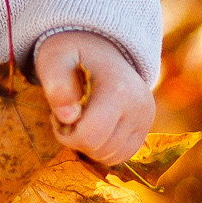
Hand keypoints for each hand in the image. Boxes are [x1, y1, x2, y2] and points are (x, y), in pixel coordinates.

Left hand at [34, 30, 154, 167]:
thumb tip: (67, 118)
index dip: (65, 134)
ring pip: (112, 157)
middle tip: (67, 115)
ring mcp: (146, 117)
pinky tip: (93, 127)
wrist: (98, 45)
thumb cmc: (71, 53)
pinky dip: (103, 148)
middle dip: (76, 139)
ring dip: (89, 145)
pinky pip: (123, 155)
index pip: (90, 136)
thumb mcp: (54, 59)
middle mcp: (139, 106)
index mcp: (118, 90)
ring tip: (80, 119)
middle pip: (101, 149)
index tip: (57, 116)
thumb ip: (57, 84)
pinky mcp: (146, 126)